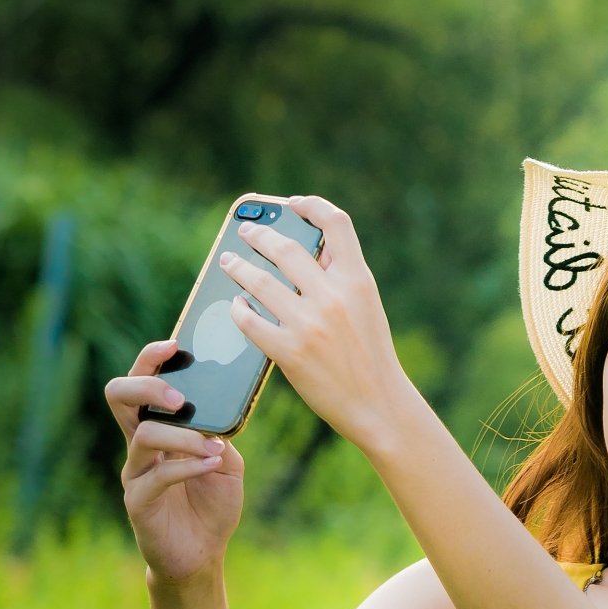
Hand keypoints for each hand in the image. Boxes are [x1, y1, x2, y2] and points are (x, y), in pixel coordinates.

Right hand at [105, 338, 245, 583]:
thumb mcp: (226, 461)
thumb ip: (221, 433)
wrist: (202, 553)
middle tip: (177, 397)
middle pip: (118, 396)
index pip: (140, 382)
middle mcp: (139, 445)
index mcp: (158, 428)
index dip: (151, 359)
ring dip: (182, 435)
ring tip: (213, 446)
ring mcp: (136, 471)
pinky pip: (158, 474)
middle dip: (146, 386)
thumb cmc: (212, 503)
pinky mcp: (139, 500)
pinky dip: (188, 465)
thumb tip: (221, 410)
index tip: (176, 344)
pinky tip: (211, 464)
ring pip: (142, 435)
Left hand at [219, 196, 422, 449]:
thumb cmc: (371, 355)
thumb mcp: (367, 308)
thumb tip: (311, 250)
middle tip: (246, 232)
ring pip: (259, 281)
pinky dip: (239, 309)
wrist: (379, 404)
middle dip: (259, 235)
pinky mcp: (289, 352)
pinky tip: (237, 305)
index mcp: (358, 281)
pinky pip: (249, 321)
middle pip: (286, 248)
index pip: (337, 223)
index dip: (312, 206)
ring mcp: (309, 325)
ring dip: (238, 268)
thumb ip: (342, 277)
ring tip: (228, 263)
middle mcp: (333, 297)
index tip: (293, 204)